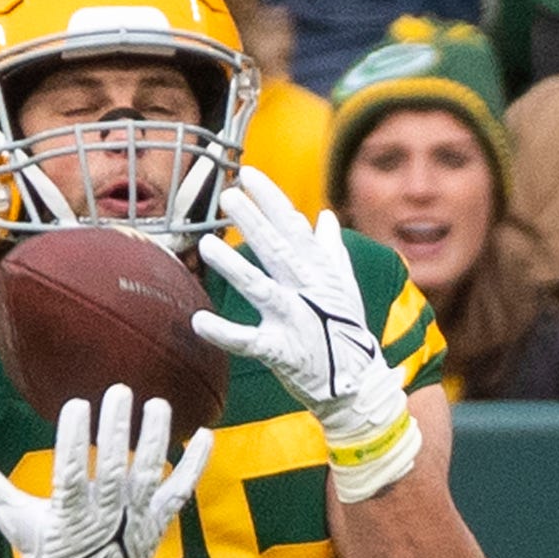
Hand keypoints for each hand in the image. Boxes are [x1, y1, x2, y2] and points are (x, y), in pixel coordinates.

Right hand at [0, 385, 211, 557]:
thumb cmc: (44, 553)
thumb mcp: (12, 518)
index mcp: (66, 515)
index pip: (70, 473)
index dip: (74, 440)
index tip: (77, 405)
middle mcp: (104, 517)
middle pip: (113, 469)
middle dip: (117, 430)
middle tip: (120, 391)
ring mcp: (135, 521)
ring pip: (149, 476)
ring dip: (155, 439)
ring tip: (157, 403)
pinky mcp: (158, 524)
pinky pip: (180, 493)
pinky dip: (195, 466)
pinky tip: (204, 434)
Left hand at [193, 167, 418, 486]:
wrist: (359, 384)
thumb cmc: (346, 332)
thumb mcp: (344, 286)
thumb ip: (330, 250)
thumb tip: (324, 217)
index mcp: (319, 272)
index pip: (293, 226)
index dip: (271, 199)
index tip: (249, 173)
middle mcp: (307, 290)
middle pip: (277, 249)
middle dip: (253, 220)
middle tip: (228, 194)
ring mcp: (295, 319)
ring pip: (261, 287)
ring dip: (234, 267)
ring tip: (207, 244)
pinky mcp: (283, 351)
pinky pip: (249, 341)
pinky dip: (225, 333)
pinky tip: (199, 321)